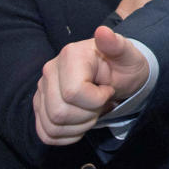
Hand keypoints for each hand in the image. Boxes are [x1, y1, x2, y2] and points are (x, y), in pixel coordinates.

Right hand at [34, 26, 149, 145]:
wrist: (118, 75)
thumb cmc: (124, 66)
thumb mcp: (128, 55)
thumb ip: (117, 45)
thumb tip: (103, 32)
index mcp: (70, 56)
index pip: (73, 93)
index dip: (96, 100)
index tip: (108, 91)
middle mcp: (50, 71)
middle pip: (59, 113)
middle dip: (88, 116)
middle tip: (101, 104)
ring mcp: (42, 90)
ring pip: (52, 126)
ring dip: (79, 127)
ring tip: (92, 112)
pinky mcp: (40, 106)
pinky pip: (46, 133)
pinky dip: (66, 136)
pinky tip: (81, 124)